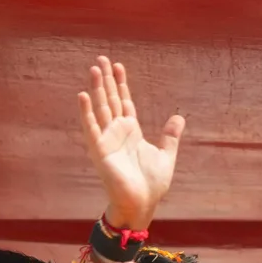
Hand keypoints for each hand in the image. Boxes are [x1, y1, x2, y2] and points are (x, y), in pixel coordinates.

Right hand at [77, 56, 184, 229]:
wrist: (142, 204)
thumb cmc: (151, 184)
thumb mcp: (166, 155)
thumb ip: (170, 136)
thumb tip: (179, 118)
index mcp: (132, 131)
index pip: (124, 101)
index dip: (121, 84)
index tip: (118, 66)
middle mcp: (117, 132)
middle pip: (110, 99)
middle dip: (106, 79)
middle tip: (101, 58)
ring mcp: (107, 139)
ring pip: (100, 108)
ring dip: (96, 89)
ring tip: (94, 69)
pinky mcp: (100, 150)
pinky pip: (91, 128)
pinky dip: (86, 112)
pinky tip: (83, 95)